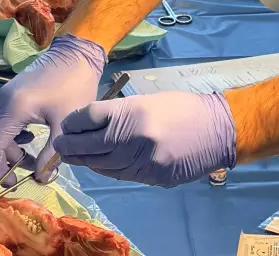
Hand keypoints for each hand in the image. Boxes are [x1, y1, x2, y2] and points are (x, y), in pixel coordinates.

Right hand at [0, 35, 105, 185]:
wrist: (77, 54)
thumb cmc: (74, 87)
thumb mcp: (65, 123)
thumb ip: (51, 153)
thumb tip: (41, 178)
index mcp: (13, 109)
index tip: (3, 188)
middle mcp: (3, 102)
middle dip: (3, 163)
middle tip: (18, 180)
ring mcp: (6, 96)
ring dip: (11, 149)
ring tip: (33, 161)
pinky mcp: (13, 94)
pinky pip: (5, 121)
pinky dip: (14, 136)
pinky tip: (31, 139)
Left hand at [53, 91, 236, 187]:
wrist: (218, 130)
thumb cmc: (183, 108)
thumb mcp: (148, 101)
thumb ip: (119, 114)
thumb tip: (91, 126)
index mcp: (132, 112)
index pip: (88, 117)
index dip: (73, 122)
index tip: (67, 125)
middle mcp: (133, 137)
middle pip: (89, 144)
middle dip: (70, 146)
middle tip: (60, 146)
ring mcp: (143, 160)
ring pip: (102, 164)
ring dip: (86, 161)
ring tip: (74, 157)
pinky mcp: (152, 176)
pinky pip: (121, 175)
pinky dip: (106, 170)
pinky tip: (99, 165)